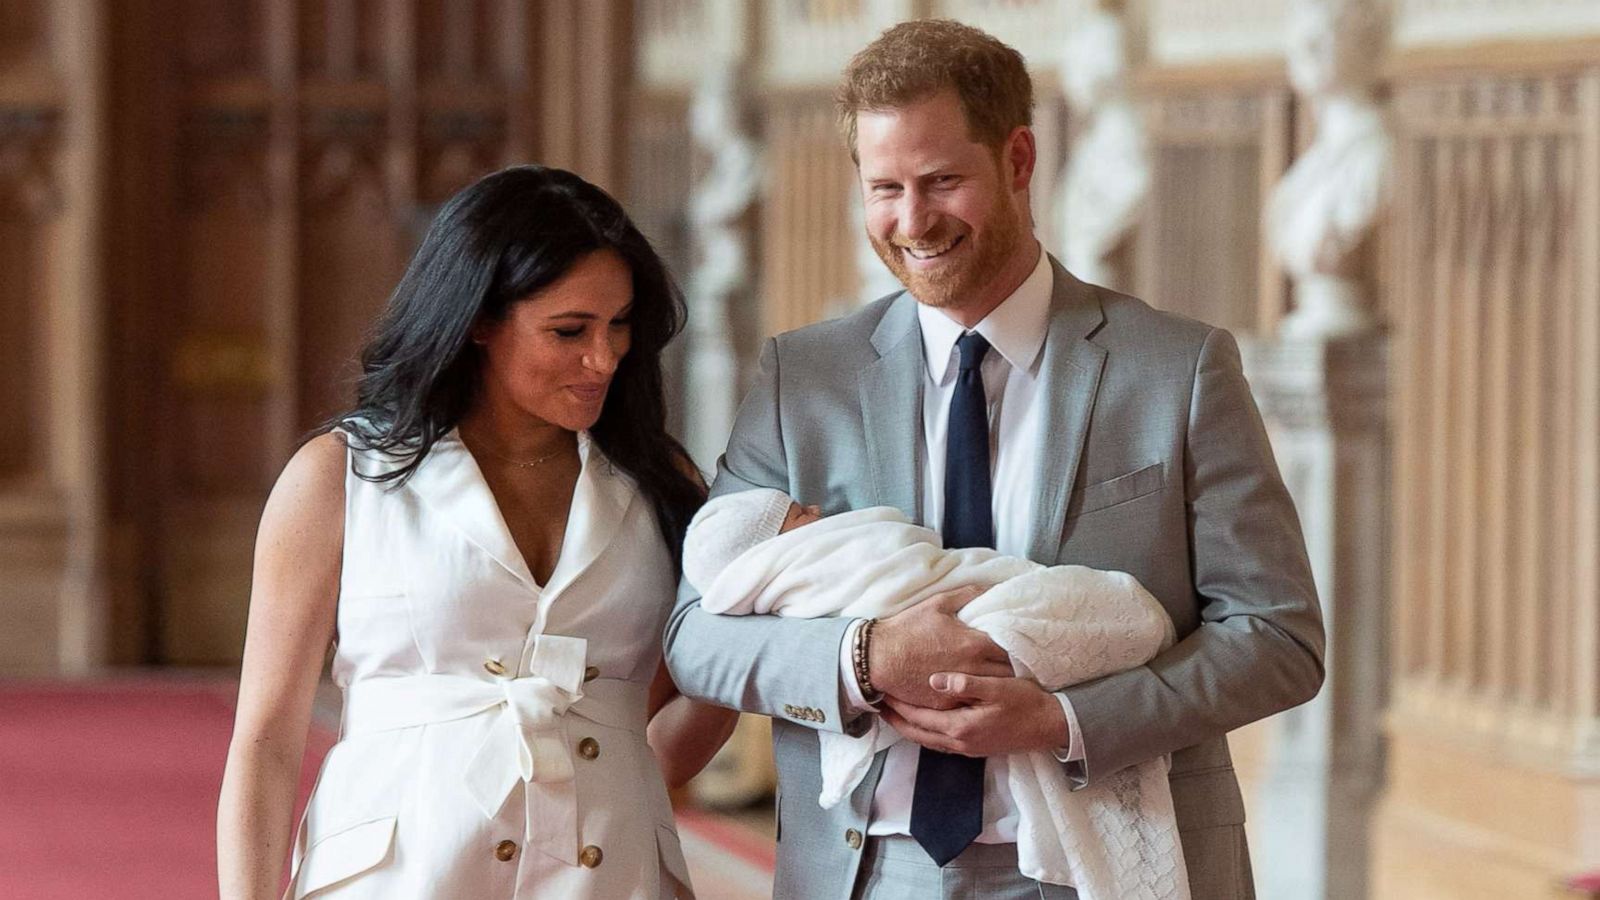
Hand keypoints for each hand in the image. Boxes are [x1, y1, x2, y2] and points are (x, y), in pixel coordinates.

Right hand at [868, 586, 1010, 709]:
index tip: (1023, 643)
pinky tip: (983, 695)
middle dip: (1015, 667)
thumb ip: (968, 595)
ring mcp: (961, 689)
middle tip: (1019, 663)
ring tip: (1006, 680)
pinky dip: (980, 699)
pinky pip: (973, 703)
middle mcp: (973, 669)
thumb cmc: (907, 629)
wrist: (879, 658)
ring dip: (1001, 685)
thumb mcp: (938, 604)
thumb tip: (990, 588)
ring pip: (993, 691)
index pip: (1011, 647)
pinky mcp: (947, 704)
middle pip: (1009, 672)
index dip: (1019, 645)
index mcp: (974, 644)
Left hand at [879, 673, 1068, 756]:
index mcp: (961, 727)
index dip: (898, 706)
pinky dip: (926, 733)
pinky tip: (924, 722)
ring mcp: (968, 749)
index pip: (918, 719)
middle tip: (878, 705)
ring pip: (928, 741)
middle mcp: (960, 743)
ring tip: (895, 713)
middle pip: (917, 735)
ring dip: (909, 728)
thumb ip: (964, 684)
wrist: (1052, 726)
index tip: (881, 691)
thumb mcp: (996, 687)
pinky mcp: (976, 748)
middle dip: (896, 720)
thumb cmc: (1026, 702)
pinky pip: (941, 743)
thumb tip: (933, 681)